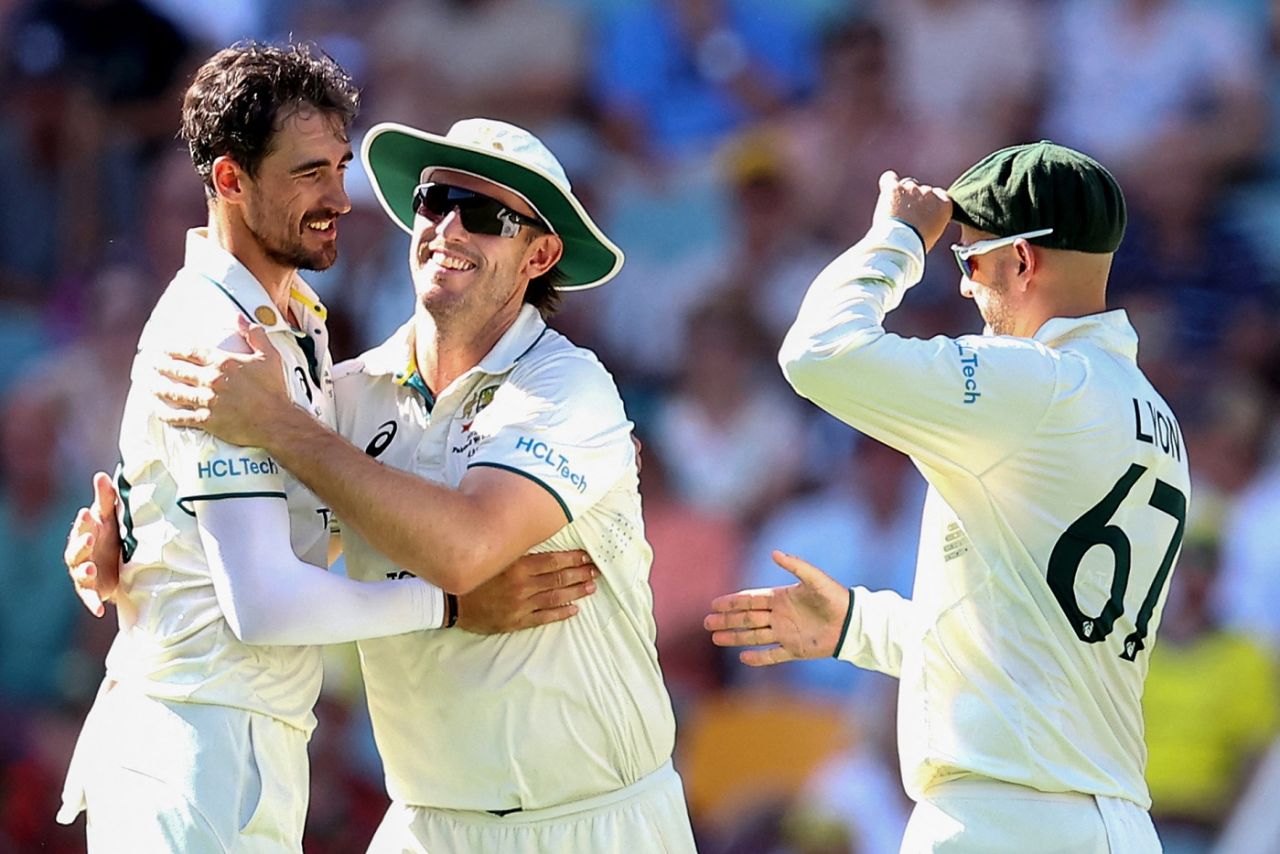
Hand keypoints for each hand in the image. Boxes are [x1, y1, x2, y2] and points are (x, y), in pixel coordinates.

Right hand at [64, 472, 122, 617]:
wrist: (124, 566)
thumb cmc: (114, 536)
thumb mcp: (112, 518)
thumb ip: (106, 499)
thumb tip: (101, 474)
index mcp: (87, 533)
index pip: (83, 525)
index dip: (84, 520)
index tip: (88, 511)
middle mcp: (82, 553)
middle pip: (77, 548)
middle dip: (81, 543)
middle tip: (89, 538)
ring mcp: (85, 572)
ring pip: (80, 571)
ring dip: (83, 570)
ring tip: (90, 569)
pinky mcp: (93, 590)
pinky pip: (89, 598)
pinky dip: (92, 604)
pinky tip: (98, 611)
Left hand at [155, 315, 291, 446]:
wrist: (278, 421)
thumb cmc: (275, 389)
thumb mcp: (269, 355)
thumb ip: (253, 334)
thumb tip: (238, 317)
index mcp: (224, 362)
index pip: (192, 351)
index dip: (175, 349)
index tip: (164, 348)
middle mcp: (211, 379)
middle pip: (178, 370)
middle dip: (162, 365)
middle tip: (150, 362)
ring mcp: (207, 400)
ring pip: (175, 392)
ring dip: (159, 387)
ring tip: (149, 384)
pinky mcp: (207, 420)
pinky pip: (180, 417)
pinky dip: (166, 414)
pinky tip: (157, 410)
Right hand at [458, 551, 598, 633]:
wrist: (447, 600)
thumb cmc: (469, 571)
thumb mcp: (491, 553)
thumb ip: (512, 546)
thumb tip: (531, 533)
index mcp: (517, 566)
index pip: (553, 561)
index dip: (573, 559)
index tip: (586, 556)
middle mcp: (522, 585)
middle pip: (559, 579)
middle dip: (580, 573)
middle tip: (595, 571)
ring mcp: (520, 605)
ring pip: (555, 598)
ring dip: (575, 592)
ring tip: (590, 587)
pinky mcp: (515, 621)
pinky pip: (543, 618)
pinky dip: (560, 613)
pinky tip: (574, 609)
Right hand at [704, 550, 849, 665]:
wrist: (851, 621)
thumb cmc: (834, 595)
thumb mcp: (814, 578)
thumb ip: (795, 565)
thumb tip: (773, 552)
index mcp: (780, 598)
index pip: (750, 599)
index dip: (732, 602)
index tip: (714, 604)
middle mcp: (779, 616)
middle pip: (746, 618)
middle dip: (727, 620)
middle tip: (707, 623)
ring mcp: (785, 633)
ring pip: (754, 636)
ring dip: (735, 637)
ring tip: (716, 639)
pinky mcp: (795, 650)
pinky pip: (772, 655)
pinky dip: (758, 658)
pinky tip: (743, 657)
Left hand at [873, 170, 951, 251]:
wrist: (900, 246)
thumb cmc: (916, 245)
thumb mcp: (934, 232)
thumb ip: (931, 218)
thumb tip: (923, 216)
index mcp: (944, 204)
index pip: (939, 194)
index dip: (928, 203)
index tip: (922, 213)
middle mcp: (930, 193)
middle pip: (921, 190)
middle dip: (913, 201)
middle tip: (905, 217)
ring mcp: (912, 189)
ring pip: (906, 185)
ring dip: (900, 195)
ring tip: (893, 213)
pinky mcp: (894, 188)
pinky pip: (889, 178)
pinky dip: (887, 184)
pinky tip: (885, 193)